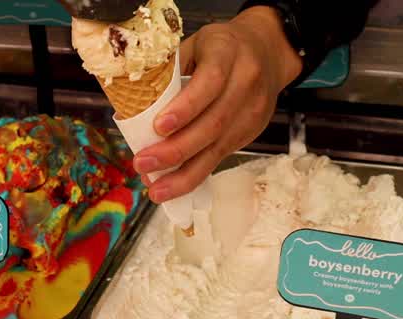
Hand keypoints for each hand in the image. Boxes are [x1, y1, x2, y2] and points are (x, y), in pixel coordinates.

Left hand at [131, 7, 301, 202]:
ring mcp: (252, 111)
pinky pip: (221, 157)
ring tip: (157, 190)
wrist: (267, 51)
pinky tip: (174, 185)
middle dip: (175, 151)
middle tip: (143, 164)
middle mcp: (246, 83)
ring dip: (184, 174)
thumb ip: (170, 71)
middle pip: (212, 124)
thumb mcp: (195, 44)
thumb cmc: (221, 47)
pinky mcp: (251, 132)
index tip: (157, 128)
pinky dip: (195, 173)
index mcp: (228, 53)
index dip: (184, 108)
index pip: (209, 83)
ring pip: (218, 148)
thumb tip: (135, 109)